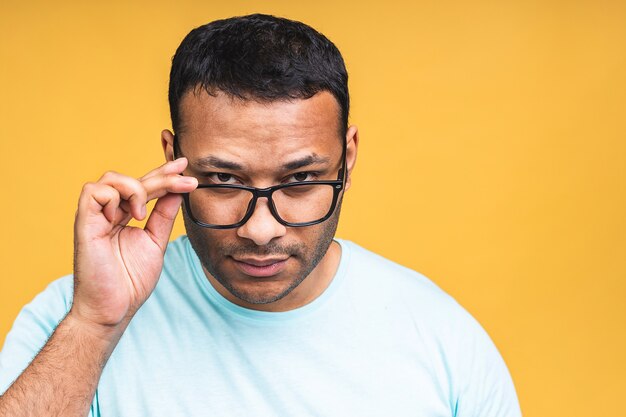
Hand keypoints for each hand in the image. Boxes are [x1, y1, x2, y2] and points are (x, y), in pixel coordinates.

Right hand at [70, 158, 197, 329]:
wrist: (114, 308)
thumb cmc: (131, 281)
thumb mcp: (155, 241)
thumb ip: (164, 215)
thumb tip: (179, 191)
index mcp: (125, 216)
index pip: (144, 186)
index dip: (163, 173)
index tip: (184, 165)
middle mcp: (109, 212)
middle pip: (134, 180)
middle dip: (162, 176)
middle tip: (186, 179)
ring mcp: (95, 216)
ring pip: (111, 178)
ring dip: (135, 188)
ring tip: (143, 214)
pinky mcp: (84, 224)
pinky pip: (93, 192)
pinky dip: (113, 197)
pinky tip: (125, 216)